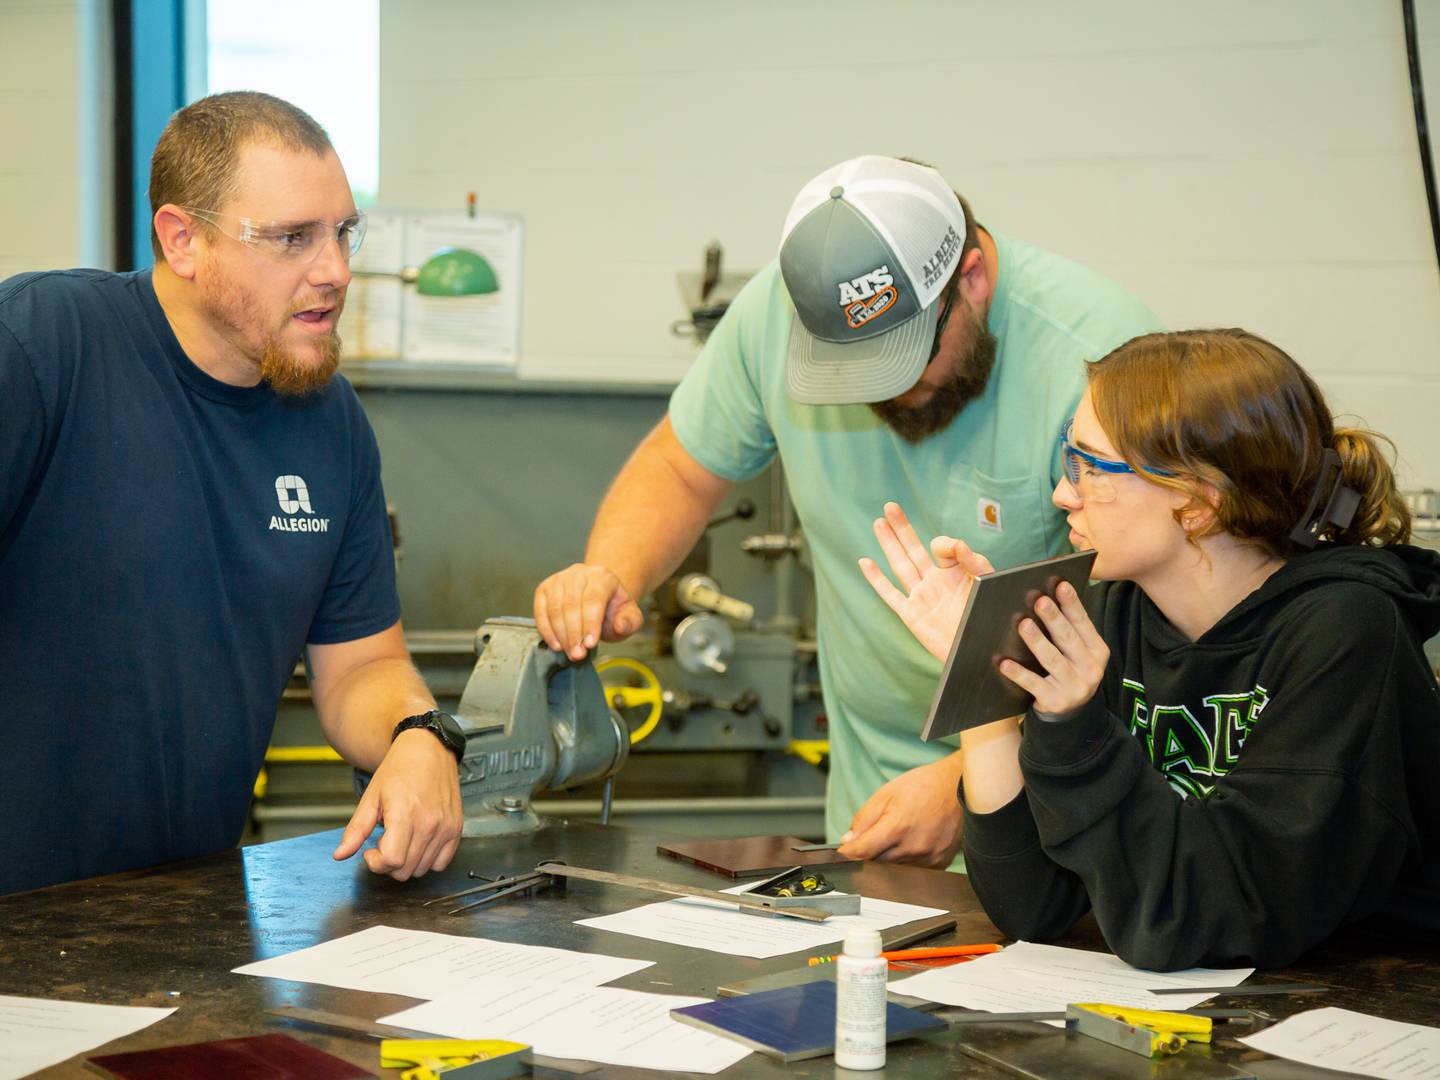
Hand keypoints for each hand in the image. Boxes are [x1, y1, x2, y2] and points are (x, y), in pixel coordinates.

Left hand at [331, 730, 462, 878]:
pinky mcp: (456, 828)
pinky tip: (418, 843)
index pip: (392, 861)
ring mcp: (445, 827)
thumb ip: (356, 830)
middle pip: (405, 870)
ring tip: (402, 839)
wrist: (429, 749)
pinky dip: (428, 860)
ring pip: (422, 869)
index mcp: (404, 814)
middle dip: (388, 863)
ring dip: (407, 862)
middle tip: (384, 842)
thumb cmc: (400, 769)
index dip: (376, 863)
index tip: (370, 851)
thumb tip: (340, 855)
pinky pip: (441, 863)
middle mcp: (429, 823)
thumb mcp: (371, 797)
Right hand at [533, 563, 643, 660]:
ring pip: (555, 609)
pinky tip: (556, 645)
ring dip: (561, 635)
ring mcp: (559, 579)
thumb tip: (620, 625)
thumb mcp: (630, 616)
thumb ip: (631, 622)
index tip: (590, 644)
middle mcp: (579, 573)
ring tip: (570, 653)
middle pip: (571, 605)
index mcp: (602, 577)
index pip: (593, 599)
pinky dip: (546, 630)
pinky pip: (540, 610)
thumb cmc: (613, 609)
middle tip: (578, 655)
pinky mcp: (544, 589)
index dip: (590, 623)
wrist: (597, 597)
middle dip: (574, 634)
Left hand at [836, 755, 965, 866]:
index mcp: (898, 826)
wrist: (956, 787)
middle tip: (877, 835)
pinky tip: (912, 841)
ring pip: (894, 868)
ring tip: (900, 833)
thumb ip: (863, 819)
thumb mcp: (885, 794)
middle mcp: (914, 846)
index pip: (862, 852)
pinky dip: (906, 860)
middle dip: (870, 852)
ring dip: (889, 857)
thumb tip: (848, 842)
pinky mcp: (939, 863)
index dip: (848, 854)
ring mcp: (928, 858)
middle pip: (877, 863)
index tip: (842, 853)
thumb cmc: (923, 786)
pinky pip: (913, 870)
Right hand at [858, 502, 994, 662]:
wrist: (984, 650)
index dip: (944, 544)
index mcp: (955, 572)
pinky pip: (889, 594)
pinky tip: (865, 562)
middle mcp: (935, 581)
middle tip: (890, 506)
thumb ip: (973, 560)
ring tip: (879, 522)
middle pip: (913, 549)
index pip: (940, 547)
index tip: (954, 550)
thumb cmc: (991, 617)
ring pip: (900, 564)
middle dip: (902, 528)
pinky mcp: (912, 615)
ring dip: (889, 543)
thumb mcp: (989, 582)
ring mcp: (921, 597)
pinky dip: (876, 579)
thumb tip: (953, 543)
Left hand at [997, 581, 1108, 719]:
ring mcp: (1075, 686)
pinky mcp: (1056, 701)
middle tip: (1039, 601)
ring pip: (1052, 660)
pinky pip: (1034, 684)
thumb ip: (1069, 630)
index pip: (1083, 623)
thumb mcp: (1078, 652)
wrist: (1071, 714)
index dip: (1072, 604)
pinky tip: (1004, 663)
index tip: (1060, 585)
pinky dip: (1019, 674)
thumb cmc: (1069, 671)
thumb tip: (1047, 595)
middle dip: (1053, 618)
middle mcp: (1090, 668)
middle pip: (1067, 639)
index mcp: (1097, 650)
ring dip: (1037, 641)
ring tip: (1023, 625)